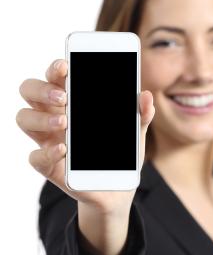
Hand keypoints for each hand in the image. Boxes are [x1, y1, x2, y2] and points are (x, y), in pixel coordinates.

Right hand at [16, 59, 154, 217]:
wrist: (117, 188)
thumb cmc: (120, 153)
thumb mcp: (134, 132)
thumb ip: (140, 114)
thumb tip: (146, 96)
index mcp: (72, 102)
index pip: (55, 77)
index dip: (55, 68)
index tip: (66, 66)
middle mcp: (53, 116)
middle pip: (30, 91)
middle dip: (41, 88)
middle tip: (64, 97)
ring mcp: (48, 140)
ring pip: (24, 118)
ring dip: (41, 117)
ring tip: (64, 121)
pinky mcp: (49, 165)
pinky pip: (35, 156)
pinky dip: (47, 152)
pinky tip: (64, 149)